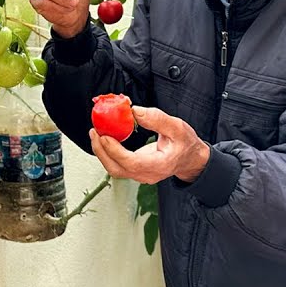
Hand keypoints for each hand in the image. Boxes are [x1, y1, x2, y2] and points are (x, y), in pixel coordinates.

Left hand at [89, 106, 210, 183]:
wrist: (190, 158)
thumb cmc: (185, 144)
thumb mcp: (178, 127)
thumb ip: (157, 119)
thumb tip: (135, 111)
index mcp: (160, 165)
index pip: (133, 163)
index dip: (116, 151)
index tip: (106, 137)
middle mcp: (148, 173)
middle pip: (118, 169)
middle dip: (102, 151)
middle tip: (95, 132)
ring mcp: (140, 174)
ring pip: (115, 169)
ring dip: (101, 152)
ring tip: (96, 134)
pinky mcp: (135, 171)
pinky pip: (117, 165)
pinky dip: (107, 152)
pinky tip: (104, 139)